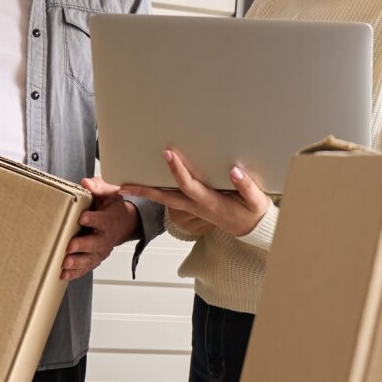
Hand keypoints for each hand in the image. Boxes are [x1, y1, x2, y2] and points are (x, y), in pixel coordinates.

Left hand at [62, 185, 139, 280]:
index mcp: (109, 220)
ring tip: (65, 263)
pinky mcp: (95, 258)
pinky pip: (86, 268)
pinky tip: (64, 274)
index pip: (102, 220)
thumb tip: (85, 183)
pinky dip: (76, 273)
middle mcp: (106, 237)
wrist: (123, 223)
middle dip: (83, 245)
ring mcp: (101, 250)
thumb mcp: (110, 193)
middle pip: (96, 243)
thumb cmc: (112, 207)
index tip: (82, 217)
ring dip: (78, 262)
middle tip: (70, 246)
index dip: (93, 218)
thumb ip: (98, 188)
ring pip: (91, 258)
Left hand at [120, 149, 271, 238]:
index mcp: (211, 202)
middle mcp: (198, 207)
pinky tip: (147, 187)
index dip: (178, 171)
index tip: (169, 154)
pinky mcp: (193, 208)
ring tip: (126, 187)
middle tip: (125, 186)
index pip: (190, 186)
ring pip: (165, 200)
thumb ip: (246, 186)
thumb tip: (234, 171)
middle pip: (167, 198)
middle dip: (146, 191)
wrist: (251, 228)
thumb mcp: (256, 200)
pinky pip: (171, 201)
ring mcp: (193, 209)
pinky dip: (157, 195)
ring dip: (146, 194)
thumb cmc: (252, 212)